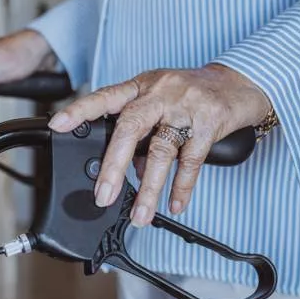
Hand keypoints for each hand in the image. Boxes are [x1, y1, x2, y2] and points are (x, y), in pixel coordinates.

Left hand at [48, 64, 270, 225]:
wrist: (241, 83)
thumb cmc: (195, 93)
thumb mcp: (162, 102)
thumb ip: (143, 132)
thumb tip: (131, 170)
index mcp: (143, 86)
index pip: (105, 96)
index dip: (80, 110)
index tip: (58, 125)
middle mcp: (161, 93)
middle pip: (130, 127)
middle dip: (114, 165)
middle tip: (102, 195)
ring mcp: (186, 107)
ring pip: (161, 151)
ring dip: (149, 189)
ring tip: (140, 215)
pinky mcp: (210, 122)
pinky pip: (192, 160)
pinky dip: (182, 187)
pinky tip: (174, 204)